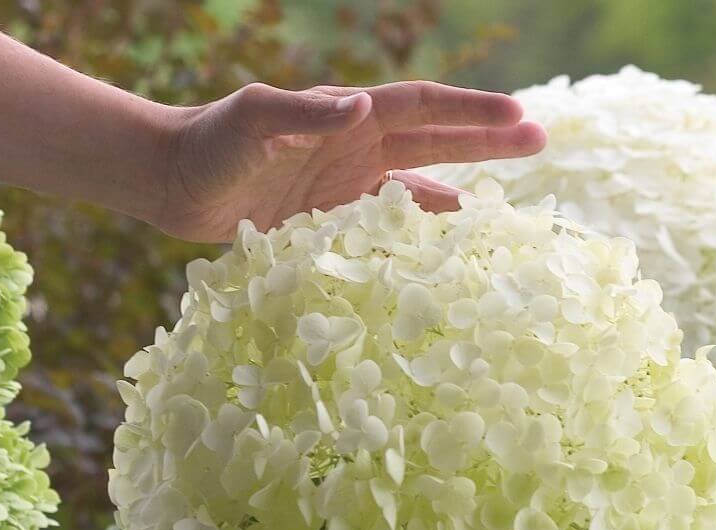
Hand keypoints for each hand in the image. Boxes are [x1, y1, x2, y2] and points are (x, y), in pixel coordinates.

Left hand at [157, 80, 545, 241]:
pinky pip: (387, 222)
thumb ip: (302, 113)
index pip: (423, 108)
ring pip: (419, 182)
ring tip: (508, 198)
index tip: (519, 117)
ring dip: (462, 184)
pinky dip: (417, 229)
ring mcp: (347, 183)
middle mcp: (356, 146)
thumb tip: (361, 106)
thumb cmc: (208, 144)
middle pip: (436, 139)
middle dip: (487, 139)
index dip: (471, 113)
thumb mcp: (252, 121)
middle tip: (542, 140)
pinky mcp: (332, 217)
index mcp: (347, 117)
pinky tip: (443, 238)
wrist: (173, 182)